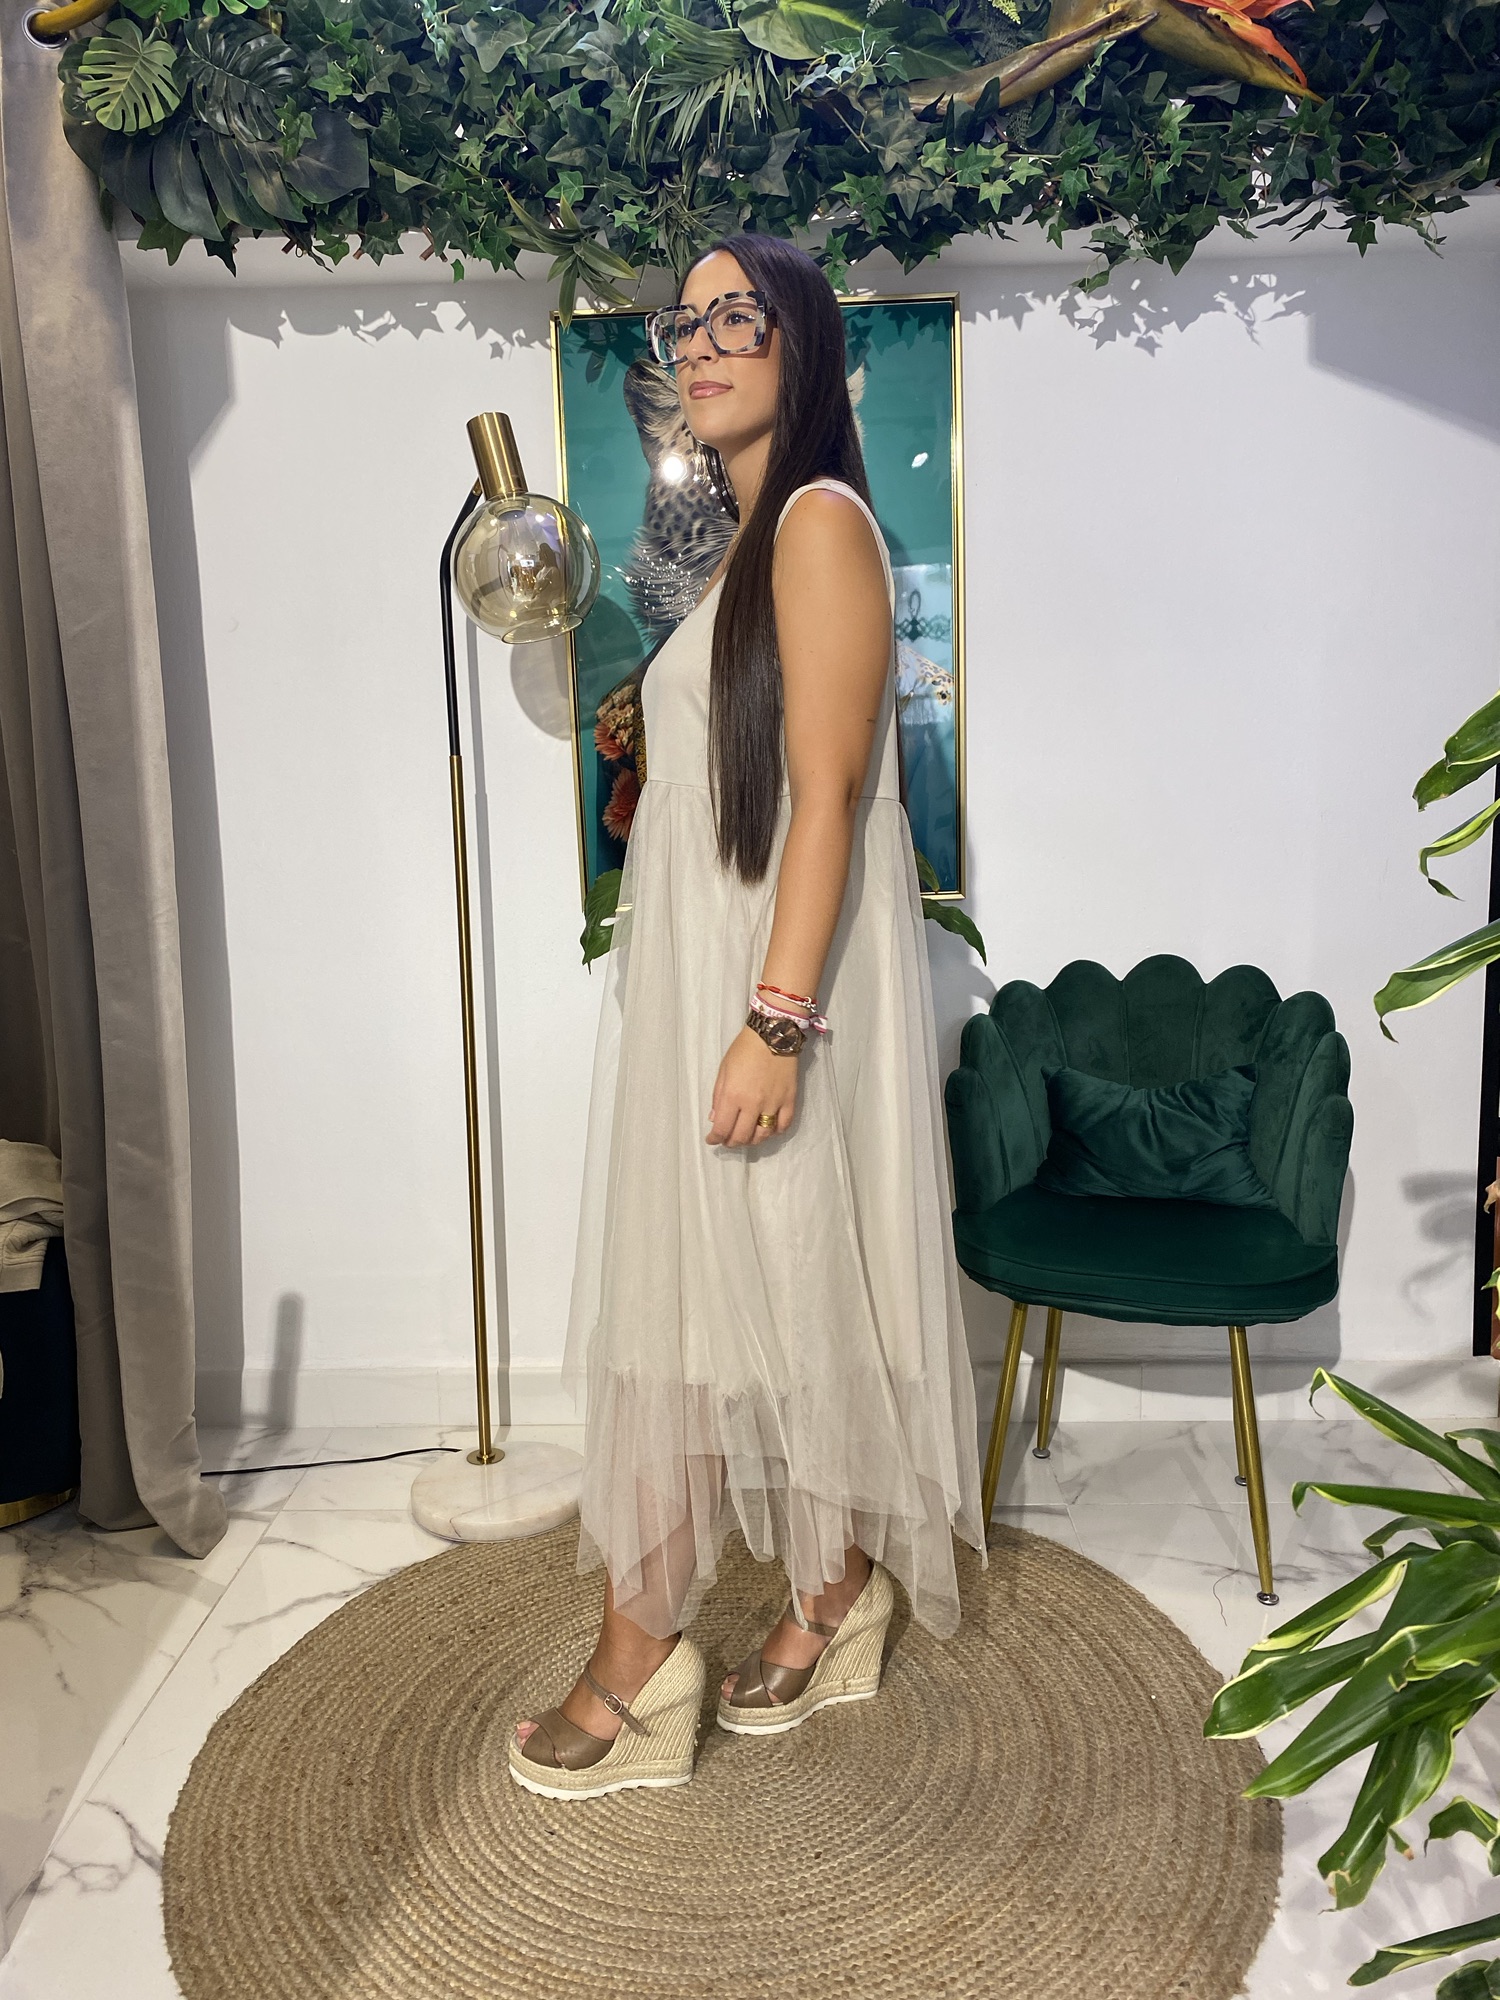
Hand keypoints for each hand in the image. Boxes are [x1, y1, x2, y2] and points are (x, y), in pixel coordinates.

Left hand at [706, 1026, 797, 1146]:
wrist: (773, 1035)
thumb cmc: (744, 1050)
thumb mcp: (723, 1071)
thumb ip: (718, 1097)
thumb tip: (715, 1118)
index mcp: (732, 1096)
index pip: (722, 1128)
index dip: (715, 1139)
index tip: (712, 1139)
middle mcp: (752, 1104)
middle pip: (742, 1136)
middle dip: (731, 1142)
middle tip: (728, 1140)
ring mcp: (773, 1104)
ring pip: (763, 1135)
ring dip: (752, 1141)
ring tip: (746, 1137)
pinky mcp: (789, 1100)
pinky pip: (783, 1125)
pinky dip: (775, 1132)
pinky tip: (768, 1129)